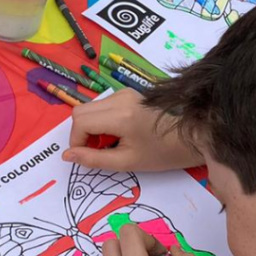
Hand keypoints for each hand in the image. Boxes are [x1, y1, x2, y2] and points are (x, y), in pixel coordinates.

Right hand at [63, 90, 201, 171]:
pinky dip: (101, 121)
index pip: (79, 121)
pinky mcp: (128, 93)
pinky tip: (117, 133)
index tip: (86, 157)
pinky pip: (102, 105)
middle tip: (98, 150)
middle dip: (81, 134)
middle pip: (80, 111)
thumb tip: (66, 155)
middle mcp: (120, 98)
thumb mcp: (125, 162)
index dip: (76, 142)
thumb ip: (93, 159)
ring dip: (91, 127)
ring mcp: (124, 93)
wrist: (189, 139)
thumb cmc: (160, 154)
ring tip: (110, 143)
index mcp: (120, 115)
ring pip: (90, 108)